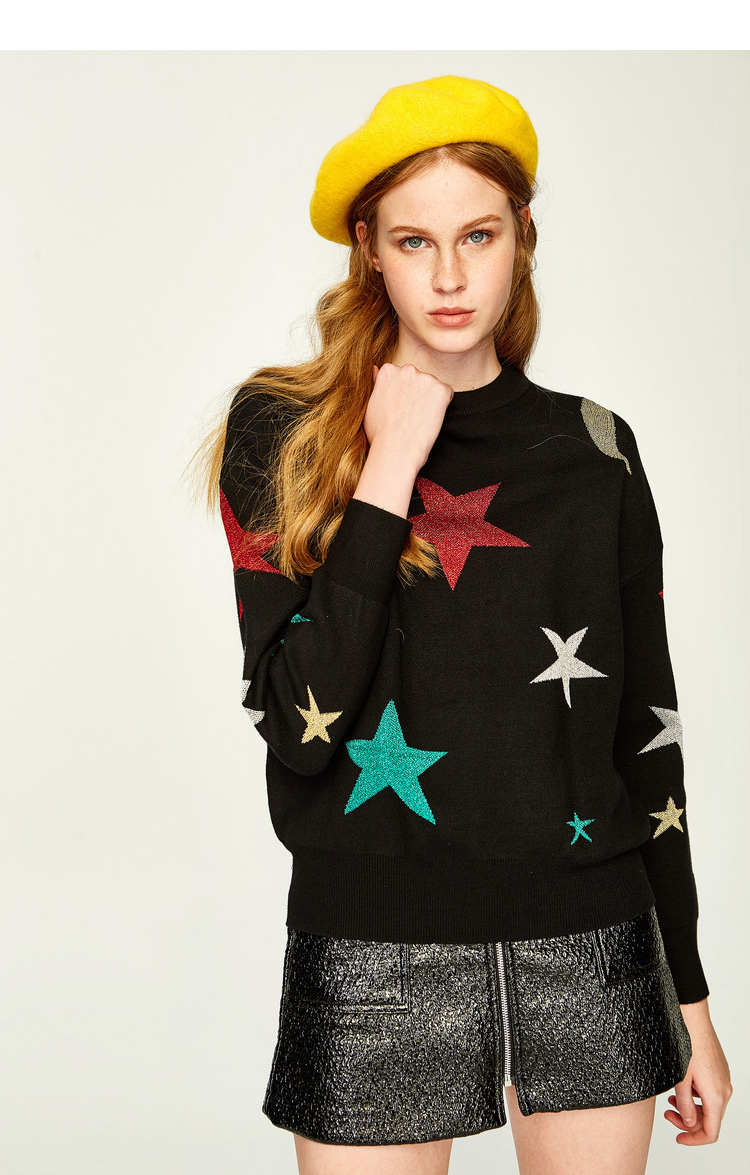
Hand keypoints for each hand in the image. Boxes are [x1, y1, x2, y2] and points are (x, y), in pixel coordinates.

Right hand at [366, 363, 453, 470]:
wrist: (396, 449)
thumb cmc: (380, 433)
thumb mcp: (370, 404)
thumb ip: (377, 384)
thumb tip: (376, 368)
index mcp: (388, 370)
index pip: (402, 376)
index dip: (403, 394)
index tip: (400, 408)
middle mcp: (407, 369)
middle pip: (418, 379)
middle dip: (417, 394)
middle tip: (410, 415)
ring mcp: (425, 378)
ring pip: (432, 387)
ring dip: (429, 400)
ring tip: (418, 419)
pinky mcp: (441, 389)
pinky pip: (447, 394)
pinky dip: (442, 406)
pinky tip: (430, 419)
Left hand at [664, 998, 731, 1144]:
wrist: (692, 1018)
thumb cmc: (685, 1044)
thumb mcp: (679, 1080)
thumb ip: (685, 1106)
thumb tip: (689, 1124)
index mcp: (716, 1096)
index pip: (710, 1133)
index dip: (694, 1140)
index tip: (678, 1138)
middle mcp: (724, 1090)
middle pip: (709, 1121)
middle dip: (688, 1122)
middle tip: (667, 1114)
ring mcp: (723, 1080)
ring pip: (710, 1107)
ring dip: (691, 1109)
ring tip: (671, 1101)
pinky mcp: (719, 1071)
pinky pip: (710, 1093)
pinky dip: (696, 1096)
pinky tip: (681, 1088)